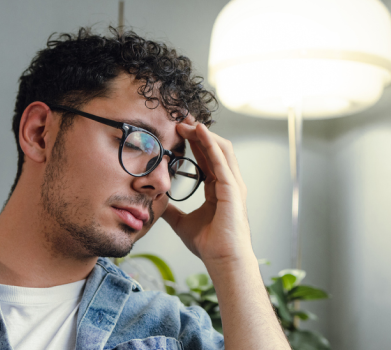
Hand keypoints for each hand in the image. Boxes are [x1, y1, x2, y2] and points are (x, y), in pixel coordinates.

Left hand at [161, 122, 251, 263]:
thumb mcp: (182, 223)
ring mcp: (233, 184)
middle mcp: (228, 183)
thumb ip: (172, 211)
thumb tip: (157, 205)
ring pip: (220, 148)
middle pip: (214, 148)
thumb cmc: (209, 245)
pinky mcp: (233, 187)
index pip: (206, 158)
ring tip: (186, 121)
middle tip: (179, 119)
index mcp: (218, 189)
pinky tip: (199, 130)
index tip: (177, 131)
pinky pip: (221, 159)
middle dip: (197, 132)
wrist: (223, 260)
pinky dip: (210, 142)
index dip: (193, 142)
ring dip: (203, 133)